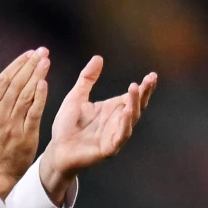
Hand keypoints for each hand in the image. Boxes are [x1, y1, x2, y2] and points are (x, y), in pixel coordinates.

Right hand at [0, 48, 49, 198]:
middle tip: (42, 51)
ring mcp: (13, 124)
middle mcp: (0, 113)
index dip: (17, 64)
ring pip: (25, 94)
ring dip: (36, 76)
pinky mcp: (26, 134)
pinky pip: (33, 112)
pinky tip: (45, 84)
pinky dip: (39, 97)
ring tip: (46, 61)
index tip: (29, 53)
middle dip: (30, 65)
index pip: (4, 80)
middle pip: (16, 84)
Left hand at [39, 56, 156, 200]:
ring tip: (135, 88)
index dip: (143, 87)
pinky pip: (121, 136)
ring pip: (131, 119)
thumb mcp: (76, 97)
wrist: (56, 150)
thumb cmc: (66, 126)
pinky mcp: (109, 149)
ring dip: (134, 104)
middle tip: (150, 79)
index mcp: (111, 110)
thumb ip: (87, 79)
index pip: (131, 97)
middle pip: (136, 106)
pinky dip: (125, 124)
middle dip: (144, 93)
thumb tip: (98, 57)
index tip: (151, 75)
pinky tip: (128, 111)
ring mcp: (114, 136)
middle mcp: (116, 122)